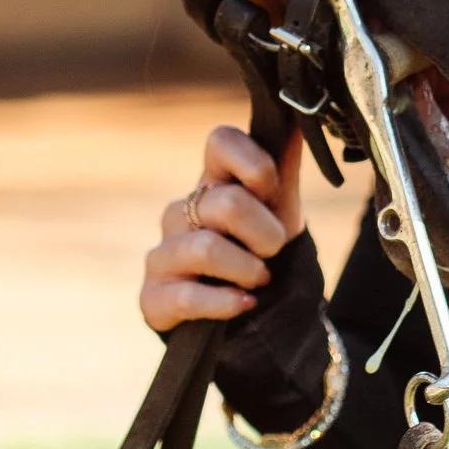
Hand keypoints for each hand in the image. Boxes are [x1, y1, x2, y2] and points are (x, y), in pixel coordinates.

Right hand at [139, 126, 305, 335]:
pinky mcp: (153, 298)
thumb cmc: (262, 259)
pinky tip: (243, 305)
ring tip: (260, 281)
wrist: (256, 325)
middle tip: (273, 251)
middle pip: (227, 203)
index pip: (220, 141)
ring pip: (206, 249)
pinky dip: (224, 303)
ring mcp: (163, 255)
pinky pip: (186, 297)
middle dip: (265, 233)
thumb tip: (295, 123)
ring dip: (247, 270)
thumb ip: (283, 171)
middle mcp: (181, 213)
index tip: (271, 191)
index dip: (253, 163)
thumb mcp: (281, 215)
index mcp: (212, 184)